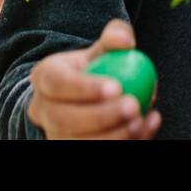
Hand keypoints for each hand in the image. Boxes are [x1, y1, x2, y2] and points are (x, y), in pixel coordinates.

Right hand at [26, 18, 161, 139]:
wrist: (86, 98)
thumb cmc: (95, 69)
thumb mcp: (102, 49)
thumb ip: (115, 38)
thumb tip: (125, 41)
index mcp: (45, 77)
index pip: (57, 83)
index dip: (84, 88)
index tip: (117, 87)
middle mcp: (43, 110)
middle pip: (63, 119)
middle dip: (101, 116)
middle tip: (133, 107)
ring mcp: (54, 135)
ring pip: (77, 142)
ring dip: (113, 136)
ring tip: (141, 120)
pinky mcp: (68, 148)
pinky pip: (94, 151)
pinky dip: (125, 142)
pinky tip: (147, 127)